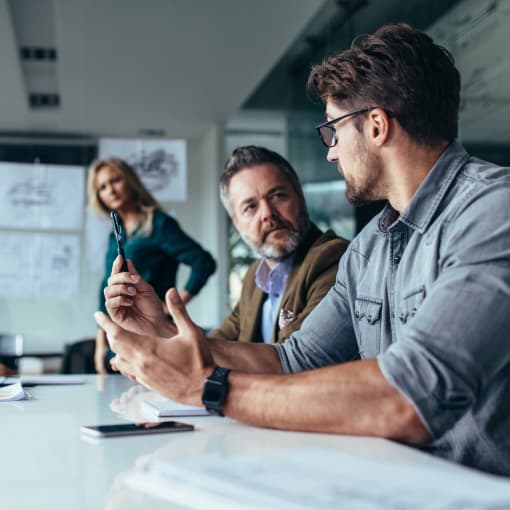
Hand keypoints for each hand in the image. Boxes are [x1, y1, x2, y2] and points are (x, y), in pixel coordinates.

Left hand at [95, 288, 213, 405]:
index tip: (97, 314)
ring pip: (120, 359)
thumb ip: (179, 311)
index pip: (118, 333)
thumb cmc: (200, 360)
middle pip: (116, 346)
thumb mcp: (192, 332)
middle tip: (106, 323)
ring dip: (117, 347)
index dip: (106, 323)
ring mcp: (143, 375)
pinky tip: (131, 357)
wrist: (204, 389)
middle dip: (110, 332)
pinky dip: (125, 361)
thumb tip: (171, 291)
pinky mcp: (147, 384)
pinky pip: (129, 370)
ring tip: (118, 338)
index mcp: (148, 348)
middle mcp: (141, 363)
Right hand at [104, 256, 174, 336]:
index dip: (117, 265)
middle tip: (135, 280)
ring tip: (134, 292)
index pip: (117, 274)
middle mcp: (119, 294)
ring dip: (121, 288)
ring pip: (108, 291)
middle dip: (122, 277)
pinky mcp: (115, 315)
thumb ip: (135, 277)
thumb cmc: (153, 306)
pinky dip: (119, 299)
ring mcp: (116, 304)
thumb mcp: (146, 288)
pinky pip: (110, 303)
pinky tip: (130, 301)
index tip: (120, 257)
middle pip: (111, 281)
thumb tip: (127, 261)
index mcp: (126, 286)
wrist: (158, 323)